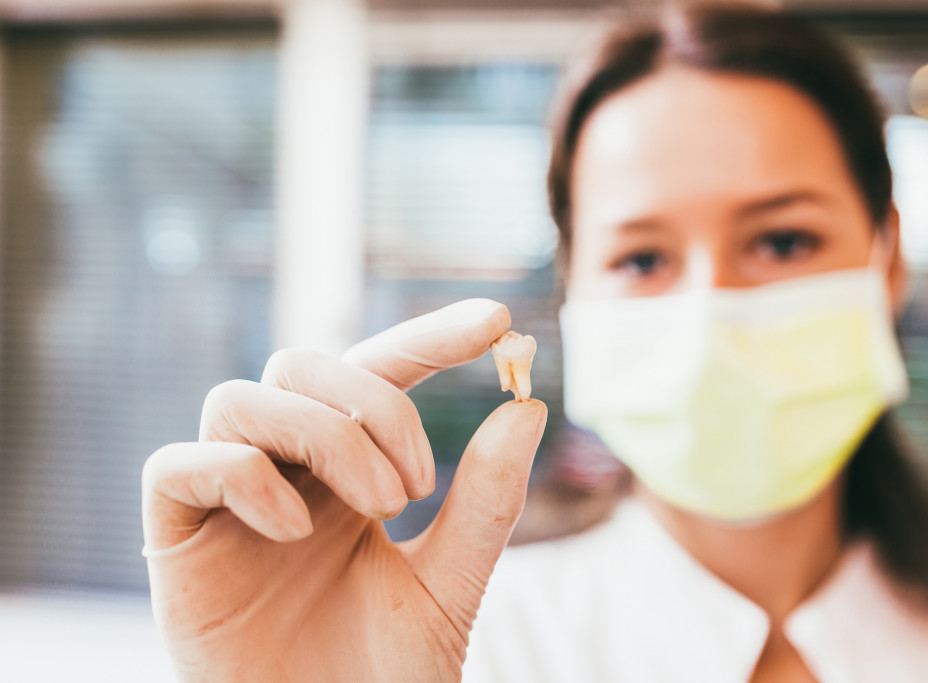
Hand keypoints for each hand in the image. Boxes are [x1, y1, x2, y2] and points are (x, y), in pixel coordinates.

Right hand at [142, 299, 546, 681]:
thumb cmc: (381, 677)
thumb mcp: (450, 584)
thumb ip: (485, 503)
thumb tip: (528, 408)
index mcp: (344, 471)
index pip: (376, 372)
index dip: (428, 337)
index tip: (496, 321)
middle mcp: (282, 471)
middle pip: (299, 364)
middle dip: (372, 404)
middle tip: (416, 484)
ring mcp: (225, 503)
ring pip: (240, 397)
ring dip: (323, 436)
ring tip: (378, 508)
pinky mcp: (173, 543)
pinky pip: (176, 465)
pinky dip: (241, 476)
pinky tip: (292, 531)